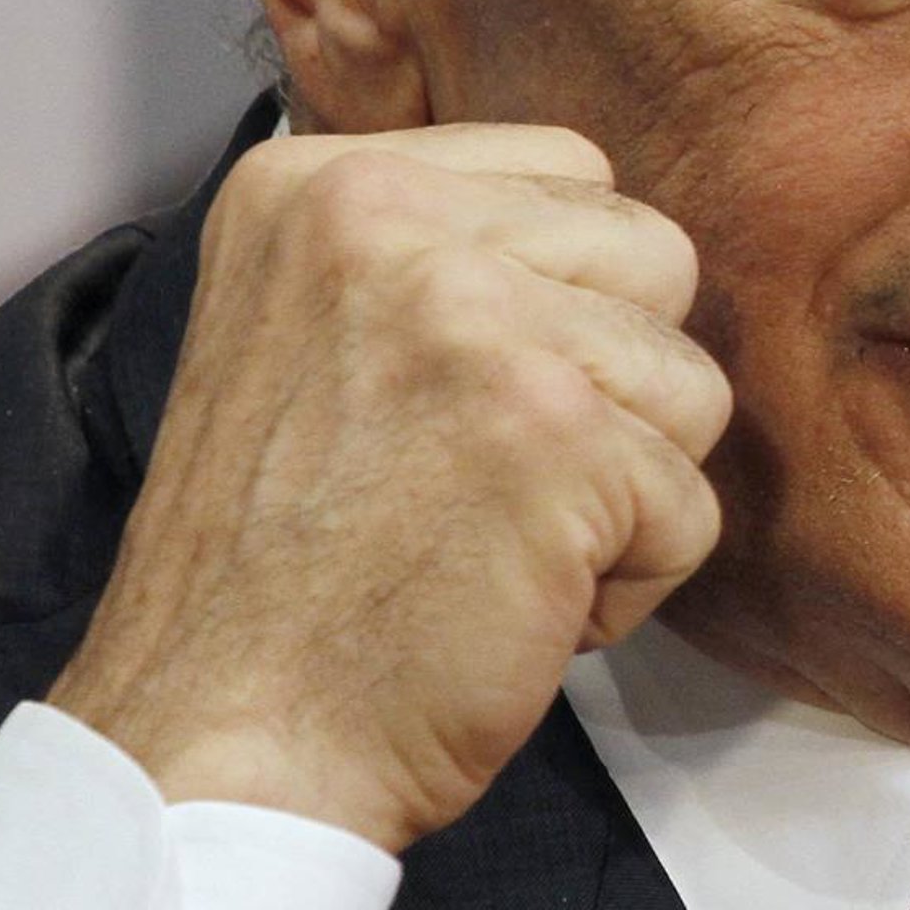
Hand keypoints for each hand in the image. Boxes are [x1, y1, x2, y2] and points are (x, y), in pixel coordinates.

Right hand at [48, 127, 731, 850]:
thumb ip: (425, 255)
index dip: (560, 304)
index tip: (460, 402)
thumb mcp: (298, 331)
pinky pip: (692, 505)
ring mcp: (477, 322)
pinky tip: (514, 607)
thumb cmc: (275, 571)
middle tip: (486, 479)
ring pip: (688, 380)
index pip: (570, 172)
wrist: (216, 736)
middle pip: (653, 257)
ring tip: (493, 543)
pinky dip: (630, 585)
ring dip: (624, 490)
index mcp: (319, 182)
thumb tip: (589, 227)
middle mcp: (390, 221)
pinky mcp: (558, 435)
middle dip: (610, 387)